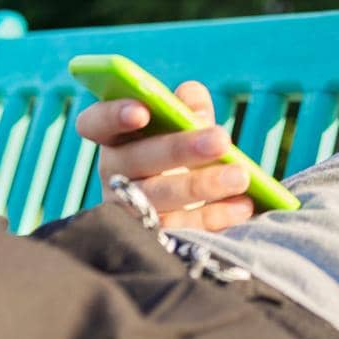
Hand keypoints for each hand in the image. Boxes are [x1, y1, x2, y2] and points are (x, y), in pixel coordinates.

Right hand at [74, 81, 256, 230]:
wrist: (187, 206)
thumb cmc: (182, 154)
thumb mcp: (184, 127)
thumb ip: (187, 106)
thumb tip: (190, 98)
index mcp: (115, 138)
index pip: (95, 122)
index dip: (113, 116)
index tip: (143, 112)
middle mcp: (114, 174)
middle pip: (138, 159)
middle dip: (181, 148)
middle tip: (222, 139)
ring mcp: (128, 211)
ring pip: (159, 198)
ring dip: (203, 185)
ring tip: (241, 176)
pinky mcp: (151, 240)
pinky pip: (181, 228)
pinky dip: (214, 217)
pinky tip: (243, 205)